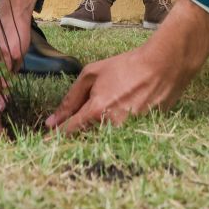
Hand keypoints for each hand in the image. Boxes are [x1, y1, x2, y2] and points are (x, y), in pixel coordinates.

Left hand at [45, 41, 191, 134]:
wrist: (163, 67)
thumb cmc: (127, 66)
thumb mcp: (93, 73)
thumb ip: (70, 98)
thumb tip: (52, 121)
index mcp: (96, 111)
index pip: (69, 131)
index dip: (56, 137)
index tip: (45, 142)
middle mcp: (111, 126)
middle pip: (86, 138)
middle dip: (80, 130)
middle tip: (89, 114)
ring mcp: (128, 133)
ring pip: (103, 139)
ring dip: (100, 129)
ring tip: (114, 107)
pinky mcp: (142, 135)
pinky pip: (121, 138)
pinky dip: (117, 129)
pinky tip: (126, 111)